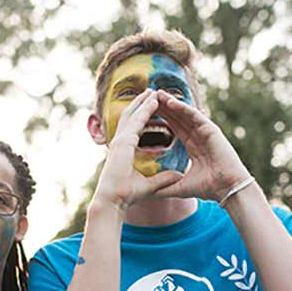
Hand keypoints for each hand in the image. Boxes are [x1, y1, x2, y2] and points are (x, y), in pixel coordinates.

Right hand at [94, 89, 182, 209]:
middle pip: (131, 117)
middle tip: (151, 92)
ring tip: (153, 91)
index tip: (152, 107)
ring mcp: (120, 140)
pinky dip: (145, 109)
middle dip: (141, 104)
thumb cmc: (126, 194)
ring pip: (133, 114)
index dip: (142, 116)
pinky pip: (137, 121)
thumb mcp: (150, 185)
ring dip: (143, 102)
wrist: (113, 199)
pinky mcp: (124, 141)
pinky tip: (154, 101)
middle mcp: (120, 142)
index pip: (133, 127)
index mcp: (123, 149)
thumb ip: (164, 179)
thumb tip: (179, 176)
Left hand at [154, 90, 251, 201]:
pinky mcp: (211, 129)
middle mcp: (199, 136)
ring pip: (185, 113)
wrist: (227, 188)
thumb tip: (150, 194)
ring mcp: (205, 131)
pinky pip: (195, 115)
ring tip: (157, 93)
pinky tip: (170, 102)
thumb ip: (165, 186)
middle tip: (148, 95)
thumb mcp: (180, 187)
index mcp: (193, 146)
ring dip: (171, 102)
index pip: (174, 128)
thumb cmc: (209, 188)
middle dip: (164, 106)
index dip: (162, 119)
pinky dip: (183, 108)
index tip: (147, 112)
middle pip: (178, 117)